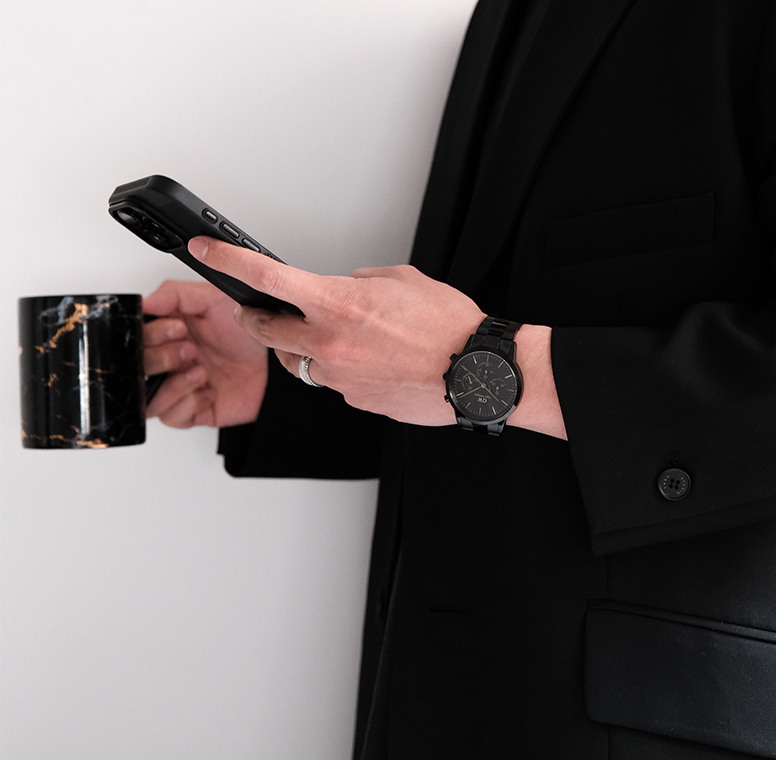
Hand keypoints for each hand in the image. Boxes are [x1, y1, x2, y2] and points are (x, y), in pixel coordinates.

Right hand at [142, 280, 267, 428]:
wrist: (276, 362)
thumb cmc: (247, 332)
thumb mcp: (212, 299)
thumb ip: (174, 294)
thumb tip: (144, 302)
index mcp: (166, 334)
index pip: (134, 339)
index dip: (150, 334)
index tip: (177, 327)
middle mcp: (169, 362)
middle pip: (135, 370)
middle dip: (160, 358)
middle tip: (189, 349)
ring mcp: (179, 388)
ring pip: (146, 399)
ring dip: (170, 385)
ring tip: (198, 371)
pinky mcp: (194, 411)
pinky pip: (172, 417)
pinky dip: (189, 403)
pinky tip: (208, 390)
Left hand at [186, 237, 484, 426]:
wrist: (476, 373)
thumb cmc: (448, 327)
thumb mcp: (401, 280)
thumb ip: (360, 282)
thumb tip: (343, 288)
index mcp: (338, 304)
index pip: (266, 278)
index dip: (228, 261)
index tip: (207, 251)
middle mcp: (330, 343)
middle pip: (265, 331)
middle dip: (254, 319)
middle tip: (257, 313)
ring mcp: (339, 378)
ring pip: (298, 362)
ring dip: (301, 348)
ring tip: (337, 339)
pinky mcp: (353, 402)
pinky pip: (332, 383)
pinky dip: (339, 371)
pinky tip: (369, 363)